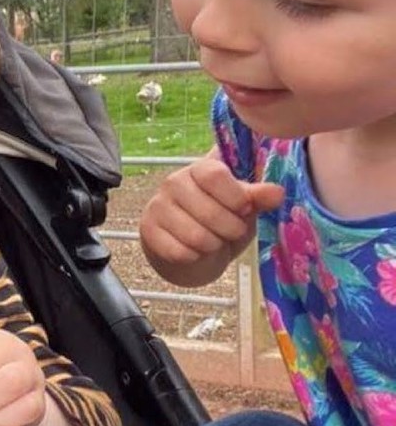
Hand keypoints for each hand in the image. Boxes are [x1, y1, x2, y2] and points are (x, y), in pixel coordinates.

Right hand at [140, 156, 283, 284]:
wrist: (190, 247)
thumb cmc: (220, 220)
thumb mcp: (242, 207)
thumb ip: (257, 197)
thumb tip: (277, 193)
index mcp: (199, 168)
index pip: (214, 175)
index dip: (235, 196)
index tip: (244, 209)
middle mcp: (173, 182)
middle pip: (209, 211)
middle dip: (230, 229)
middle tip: (232, 231)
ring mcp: (157, 206)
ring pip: (196, 236)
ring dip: (213, 245)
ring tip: (214, 241)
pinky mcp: (148, 230)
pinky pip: (179, 252)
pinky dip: (195, 257)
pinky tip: (195, 250)